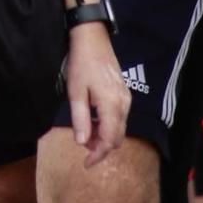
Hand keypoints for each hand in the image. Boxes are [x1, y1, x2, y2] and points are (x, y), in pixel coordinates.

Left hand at [63, 23, 128, 167]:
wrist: (93, 39)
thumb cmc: (81, 64)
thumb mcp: (75, 93)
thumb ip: (81, 119)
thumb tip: (82, 144)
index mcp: (112, 105)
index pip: (109, 140)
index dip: (98, 155)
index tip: (85, 164)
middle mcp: (124, 105)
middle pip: (117, 137)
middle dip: (101, 146)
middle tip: (82, 145)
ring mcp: (126, 98)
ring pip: (119, 128)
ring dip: (104, 136)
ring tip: (86, 132)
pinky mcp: (124, 93)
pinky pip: (120, 118)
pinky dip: (108, 125)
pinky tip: (94, 120)